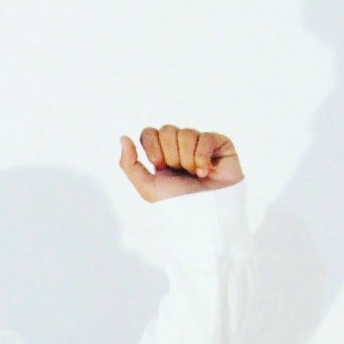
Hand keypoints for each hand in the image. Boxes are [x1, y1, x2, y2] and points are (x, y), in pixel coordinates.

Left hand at [118, 126, 241, 201]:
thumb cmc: (179, 203)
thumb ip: (129, 164)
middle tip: (179, 171)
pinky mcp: (219, 143)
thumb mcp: (148, 187)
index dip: (152, 146)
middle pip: (166, 130)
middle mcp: (180, 146)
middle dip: (171, 154)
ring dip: (187, 159)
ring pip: (186, 133)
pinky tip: (206, 171)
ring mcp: (199, 143)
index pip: (149, 132)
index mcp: (161, 153)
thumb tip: (123, 137)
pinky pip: (206, 137)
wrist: (207, 214)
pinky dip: (203, 157)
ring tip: (195, 174)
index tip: (159, 165)